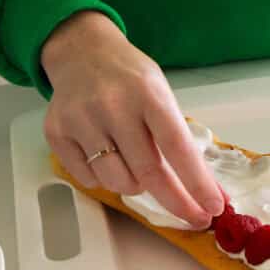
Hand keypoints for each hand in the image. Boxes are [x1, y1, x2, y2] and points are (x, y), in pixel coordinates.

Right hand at [41, 11, 224, 228]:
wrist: (81, 52)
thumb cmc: (129, 78)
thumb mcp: (161, 93)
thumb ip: (177, 137)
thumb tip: (205, 189)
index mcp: (148, 94)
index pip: (177, 147)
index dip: (197, 183)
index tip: (212, 207)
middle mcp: (113, 106)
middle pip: (148, 172)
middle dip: (176, 202)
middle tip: (193, 217)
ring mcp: (81, 120)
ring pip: (117, 182)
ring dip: (136, 186)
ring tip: (137, 166)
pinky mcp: (56, 133)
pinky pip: (88, 179)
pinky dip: (105, 179)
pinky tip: (108, 157)